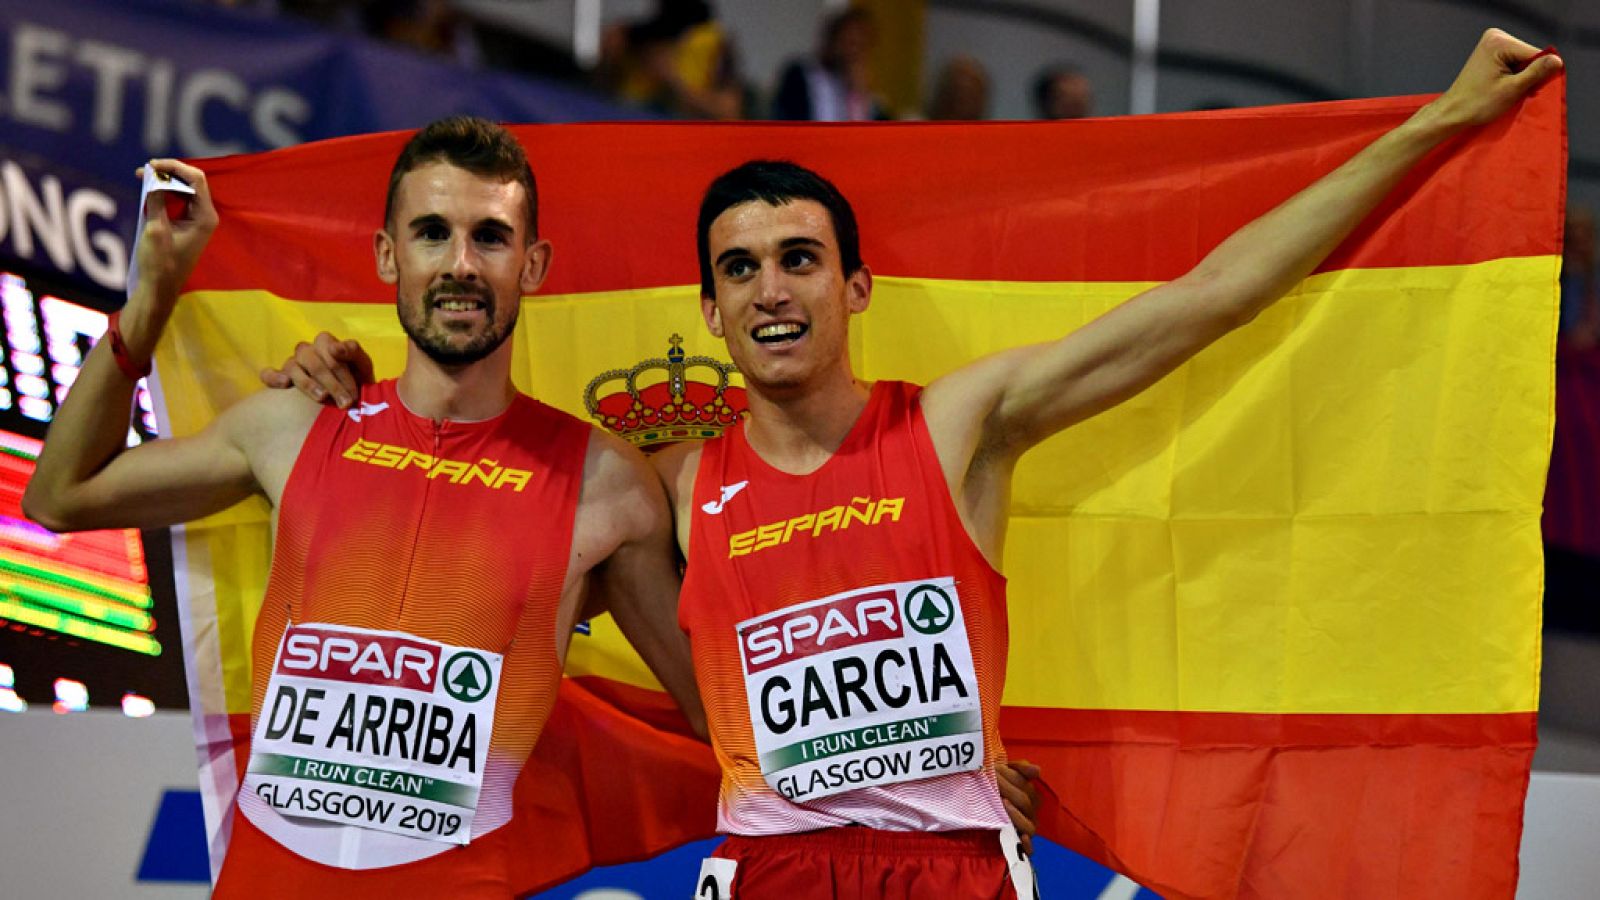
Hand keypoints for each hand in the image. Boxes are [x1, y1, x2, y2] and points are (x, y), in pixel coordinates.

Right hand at [133, 159, 218, 305]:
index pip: (196, 179)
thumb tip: (153, 176)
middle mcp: (206, 215)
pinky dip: (165, 192)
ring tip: (143, 177)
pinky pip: (179, 199)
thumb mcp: (155, 228)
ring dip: (165, 180)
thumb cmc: (160, 262)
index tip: (151, 164)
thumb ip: (156, 200)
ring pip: (184, 189)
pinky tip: (149, 189)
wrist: (161, 287)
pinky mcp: (189, 223)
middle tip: (144, 170)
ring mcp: (199, 219)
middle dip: (168, 172)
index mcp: (205, 216)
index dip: (174, 167)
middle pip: (192, 181)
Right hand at [259, 332, 373, 407]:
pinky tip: (285, 385)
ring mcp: (292, 364)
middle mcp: (307, 351)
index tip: (353, 392)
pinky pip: (268, 374)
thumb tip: (335, 348)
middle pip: (312, 361)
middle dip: (331, 383)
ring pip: (292, 367)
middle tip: (345, 403)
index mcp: (325, 343)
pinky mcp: (279, 378)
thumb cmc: (356, 380)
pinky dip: (273, 377)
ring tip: (322, 398)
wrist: (348, 400)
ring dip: (307, 383)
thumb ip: (353, 352)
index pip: (327, 348)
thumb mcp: (362, 366)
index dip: (342, 371)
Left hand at [997, 758, 1041, 854]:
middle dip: (1011, 793)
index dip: (1015, 780)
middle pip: (1026, 805)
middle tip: (994, 783)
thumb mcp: (1004, 774)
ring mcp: (1025, 831)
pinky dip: (1028, 845)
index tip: (998, 770)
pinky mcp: (1018, 846)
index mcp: (1029, 799)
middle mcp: (1029, 816)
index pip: (1029, 790)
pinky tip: (1022, 837)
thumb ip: (1020, 769)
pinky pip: (1029, 850)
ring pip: (1029, 827)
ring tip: (1003, 803)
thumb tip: (1038, 770)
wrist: (975, 807)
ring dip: (1017, 815)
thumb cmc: (993, 788)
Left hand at [1429, 28, 1561, 128]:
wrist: (1453, 112)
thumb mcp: (1512, 89)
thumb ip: (1536, 73)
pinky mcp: (1490, 52)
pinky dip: (1513, 76)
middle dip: (1527, 75)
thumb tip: (1557, 60)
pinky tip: (1502, 86)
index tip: (1526, 89)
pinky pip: (1513, 62)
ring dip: (1520, 77)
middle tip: (1512, 91)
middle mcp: (1495, 37)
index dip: (1537, 74)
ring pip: (1523, 60)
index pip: (1536, 54)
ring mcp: (1492, 43)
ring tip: (1505, 90)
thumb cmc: (1477, 103)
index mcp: (1499, 41)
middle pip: (1529, 56)